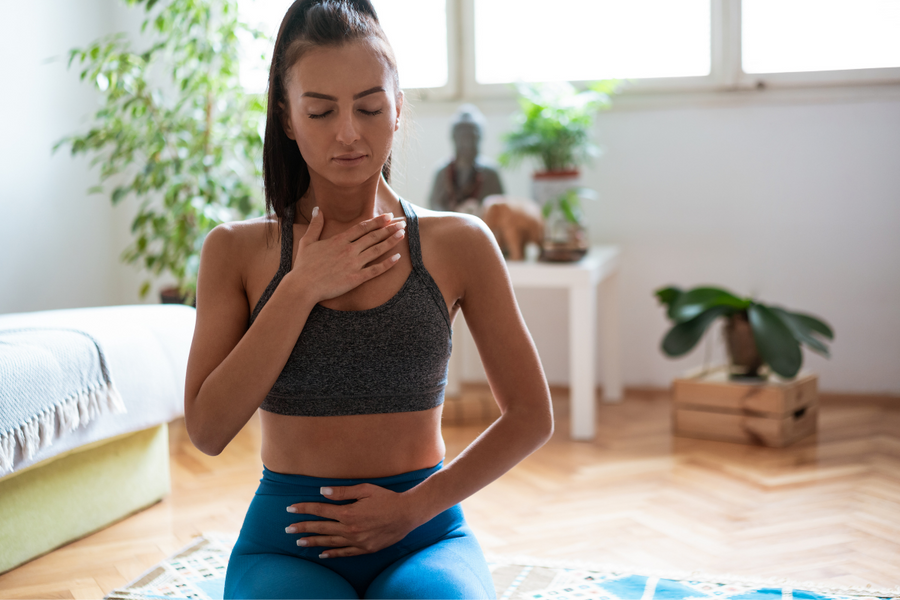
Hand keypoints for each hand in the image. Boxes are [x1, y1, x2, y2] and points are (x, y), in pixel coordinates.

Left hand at [285, 484, 419, 557]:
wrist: (407, 514)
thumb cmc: (387, 498)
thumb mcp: (365, 489)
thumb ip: (343, 492)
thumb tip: (322, 492)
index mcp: (348, 513)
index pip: (320, 510)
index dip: (304, 508)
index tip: (290, 509)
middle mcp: (350, 529)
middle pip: (321, 528)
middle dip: (302, 527)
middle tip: (287, 528)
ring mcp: (357, 541)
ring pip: (330, 542)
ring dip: (313, 542)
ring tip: (298, 542)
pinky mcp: (365, 549)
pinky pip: (345, 553)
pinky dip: (332, 553)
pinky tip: (322, 554)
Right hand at [286, 207, 405, 302]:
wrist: (303, 286)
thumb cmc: (304, 265)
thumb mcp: (307, 241)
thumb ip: (315, 225)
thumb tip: (318, 209)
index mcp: (338, 240)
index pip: (362, 227)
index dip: (376, 221)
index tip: (388, 216)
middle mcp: (349, 250)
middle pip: (373, 236)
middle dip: (389, 228)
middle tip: (402, 222)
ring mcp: (353, 264)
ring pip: (377, 250)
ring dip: (391, 241)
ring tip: (403, 234)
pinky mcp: (355, 278)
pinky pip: (375, 270)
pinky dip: (387, 264)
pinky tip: (397, 258)